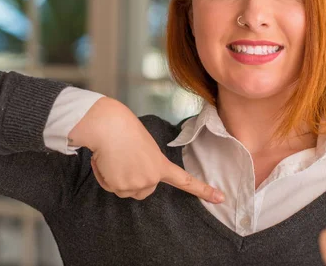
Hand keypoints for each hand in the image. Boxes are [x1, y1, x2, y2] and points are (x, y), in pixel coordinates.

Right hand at [68, 97, 224, 202]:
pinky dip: (104, 176)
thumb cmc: (126, 131)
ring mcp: (137, 184)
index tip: (221, 198)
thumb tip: (135, 173)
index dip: (203, 190)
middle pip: (144, 191)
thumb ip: (148, 164)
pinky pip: (110, 187)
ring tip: (115, 157)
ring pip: (125, 191)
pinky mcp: (120, 187)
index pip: (186, 181)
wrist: (110, 127)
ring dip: (117, 177)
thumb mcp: (146, 148)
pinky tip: (105, 160)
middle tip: (125, 159)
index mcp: (162, 164)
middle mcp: (153, 178)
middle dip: (134, 180)